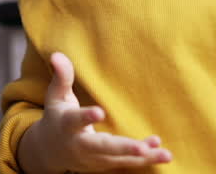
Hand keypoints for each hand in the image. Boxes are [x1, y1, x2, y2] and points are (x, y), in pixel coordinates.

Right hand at [20, 52, 171, 171]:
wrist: (50, 152)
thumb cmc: (57, 118)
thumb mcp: (55, 97)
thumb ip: (61, 77)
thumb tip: (58, 54)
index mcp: (67, 125)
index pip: (76, 120)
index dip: (87, 117)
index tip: (100, 111)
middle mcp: (81, 145)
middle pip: (102, 147)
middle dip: (123, 148)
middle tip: (141, 148)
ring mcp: (93, 159)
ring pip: (118, 159)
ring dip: (142, 157)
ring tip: (165, 154)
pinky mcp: (104, 165)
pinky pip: (125, 164)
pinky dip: (143, 159)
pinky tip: (160, 151)